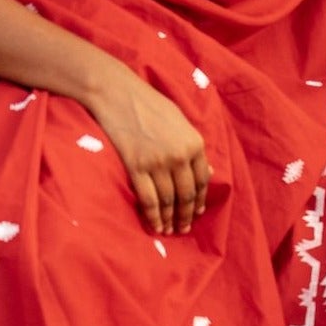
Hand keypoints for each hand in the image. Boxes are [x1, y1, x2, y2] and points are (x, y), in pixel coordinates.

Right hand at [84, 66, 209, 234]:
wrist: (117, 94)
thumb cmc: (150, 104)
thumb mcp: (180, 121)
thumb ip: (194, 147)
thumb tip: (208, 171)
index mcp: (194, 143)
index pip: (202, 181)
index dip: (200, 201)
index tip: (197, 213)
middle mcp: (179, 155)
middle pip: (186, 195)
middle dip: (186, 216)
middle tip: (184, 229)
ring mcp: (158, 163)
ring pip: (169, 201)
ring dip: (170, 219)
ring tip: (170, 231)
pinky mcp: (136, 167)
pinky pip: (148, 199)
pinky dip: (153, 216)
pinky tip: (155, 226)